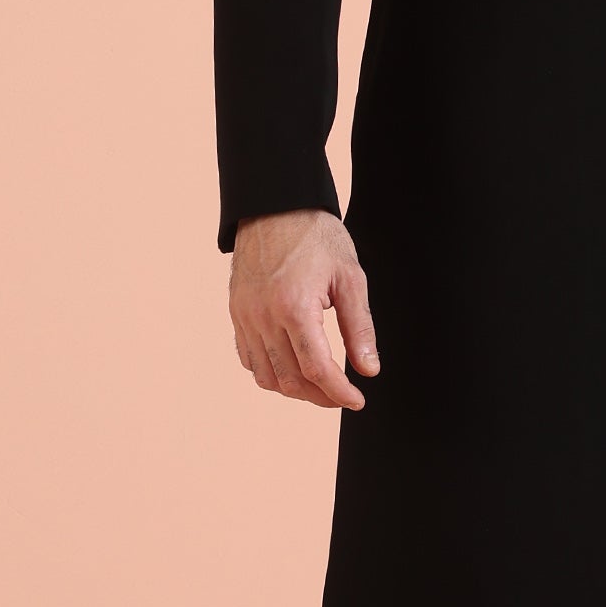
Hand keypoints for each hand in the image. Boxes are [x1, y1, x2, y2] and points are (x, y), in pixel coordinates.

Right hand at [228, 210, 379, 409]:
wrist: (275, 206)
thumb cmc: (315, 235)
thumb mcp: (350, 277)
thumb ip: (360, 326)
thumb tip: (369, 369)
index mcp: (294, 307)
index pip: (318, 369)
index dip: (340, 393)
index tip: (357, 400)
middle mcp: (263, 317)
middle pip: (290, 380)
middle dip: (320, 397)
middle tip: (343, 395)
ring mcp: (244, 317)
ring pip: (266, 376)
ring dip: (295, 390)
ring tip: (320, 385)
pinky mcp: (236, 313)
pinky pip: (249, 359)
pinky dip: (271, 373)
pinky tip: (292, 367)